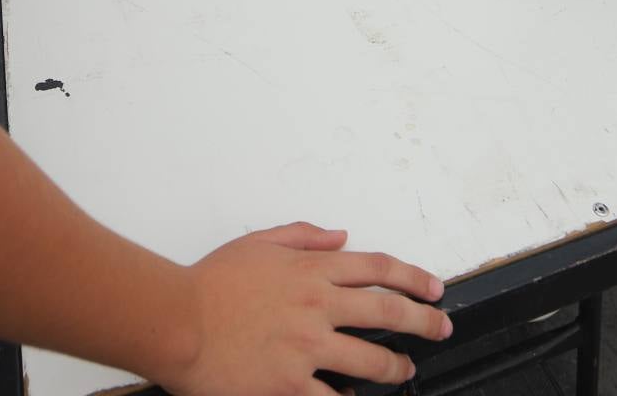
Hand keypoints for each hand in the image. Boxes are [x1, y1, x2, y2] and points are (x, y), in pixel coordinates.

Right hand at [163, 221, 451, 395]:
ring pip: (373, 359)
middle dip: (425, 320)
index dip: (414, 277)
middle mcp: (318, 306)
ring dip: (397, 366)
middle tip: (441, 327)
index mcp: (311, 270)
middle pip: (390, 311)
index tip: (433, 287)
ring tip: (405, 370)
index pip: (379, 268)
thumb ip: (303, 237)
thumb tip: (340, 236)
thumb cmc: (208, 284)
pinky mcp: (290, 385)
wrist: (174, 321)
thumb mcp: (258, 243)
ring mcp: (307, 348)